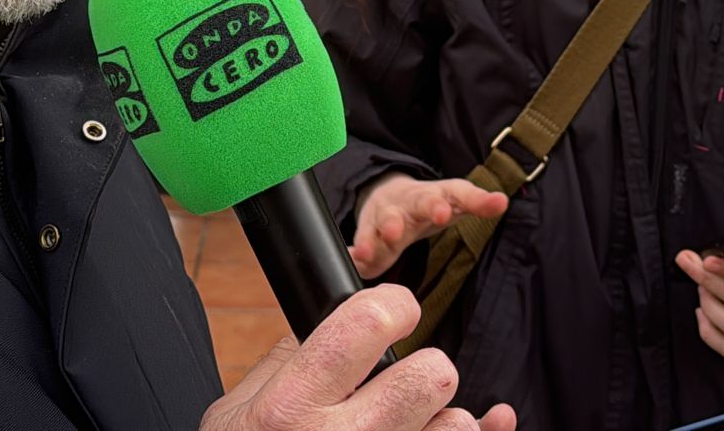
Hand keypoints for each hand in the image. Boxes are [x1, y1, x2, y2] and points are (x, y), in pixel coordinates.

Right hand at [199, 285, 516, 430]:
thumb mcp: (237, 411)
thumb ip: (288, 361)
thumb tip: (333, 312)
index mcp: (291, 408)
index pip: (366, 325)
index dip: (392, 305)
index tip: (395, 310)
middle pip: (431, 375)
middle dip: (424, 367)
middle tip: (402, 378)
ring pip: (457, 425)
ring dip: (442, 419)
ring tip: (411, 423)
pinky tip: (486, 423)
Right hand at [349, 174, 507, 279]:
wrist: (386, 196)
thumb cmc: (428, 205)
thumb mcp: (454, 202)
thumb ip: (477, 203)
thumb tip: (502, 201)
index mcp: (438, 194)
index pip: (459, 192)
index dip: (473, 198)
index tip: (488, 203)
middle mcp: (412, 200)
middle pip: (422, 200)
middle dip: (430, 205)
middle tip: (439, 214)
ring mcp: (388, 212)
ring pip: (388, 217)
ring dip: (390, 226)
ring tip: (391, 236)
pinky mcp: (367, 228)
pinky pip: (363, 237)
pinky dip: (361, 246)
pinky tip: (359, 257)